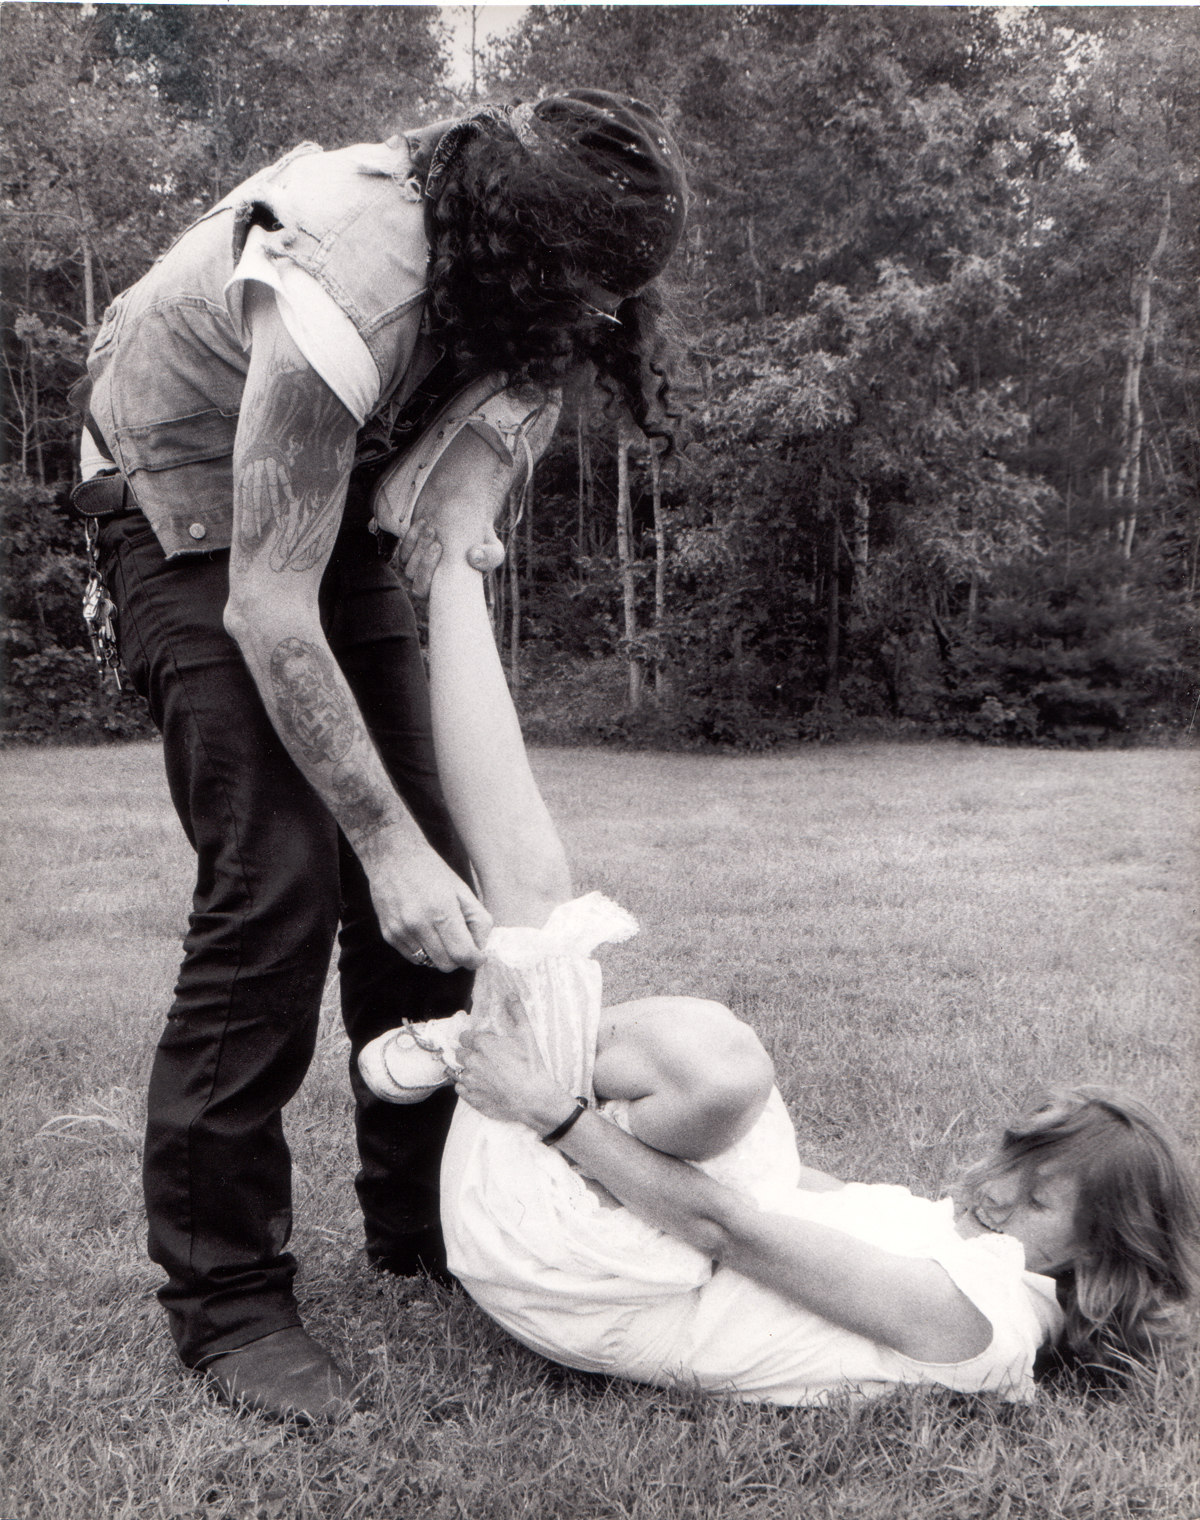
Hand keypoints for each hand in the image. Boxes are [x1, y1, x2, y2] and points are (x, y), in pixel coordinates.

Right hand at [367, 837, 491, 970]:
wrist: (392, 856)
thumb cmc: (431, 871)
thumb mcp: (462, 890)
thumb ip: (478, 919)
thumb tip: (481, 947)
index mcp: (442, 911)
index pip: (463, 954)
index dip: (475, 959)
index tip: (478, 955)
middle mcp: (419, 925)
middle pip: (446, 964)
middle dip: (458, 958)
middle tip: (461, 942)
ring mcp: (402, 931)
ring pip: (429, 963)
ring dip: (440, 953)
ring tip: (440, 931)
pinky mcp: (389, 935)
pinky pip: (413, 957)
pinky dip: (424, 950)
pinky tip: (424, 930)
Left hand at [398, 516, 504, 598]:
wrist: (461, 512)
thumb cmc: (479, 535)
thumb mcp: (493, 546)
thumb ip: (491, 556)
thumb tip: (473, 558)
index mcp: (452, 591)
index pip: (436, 603)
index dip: (433, 585)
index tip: (443, 556)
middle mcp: (435, 585)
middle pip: (419, 588)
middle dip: (427, 566)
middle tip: (438, 544)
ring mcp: (421, 571)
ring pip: (410, 570)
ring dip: (420, 548)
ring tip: (432, 529)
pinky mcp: (411, 557)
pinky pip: (403, 554)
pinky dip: (411, 538)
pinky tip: (423, 523)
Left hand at [455, 985, 572, 1131]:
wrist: (533, 1098)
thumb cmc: (530, 1065)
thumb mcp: (527, 1034)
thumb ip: (517, 1012)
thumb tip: (511, 995)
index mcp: (483, 1044)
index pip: (465, 1037)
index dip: (471, 1038)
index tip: (478, 1041)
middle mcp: (472, 1061)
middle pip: (460, 1054)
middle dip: (467, 1053)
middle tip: (480, 1057)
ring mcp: (471, 1081)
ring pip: (457, 1072)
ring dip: (465, 1070)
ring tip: (476, 1072)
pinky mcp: (472, 1098)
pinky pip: (459, 1089)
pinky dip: (465, 1087)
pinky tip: (476, 1086)